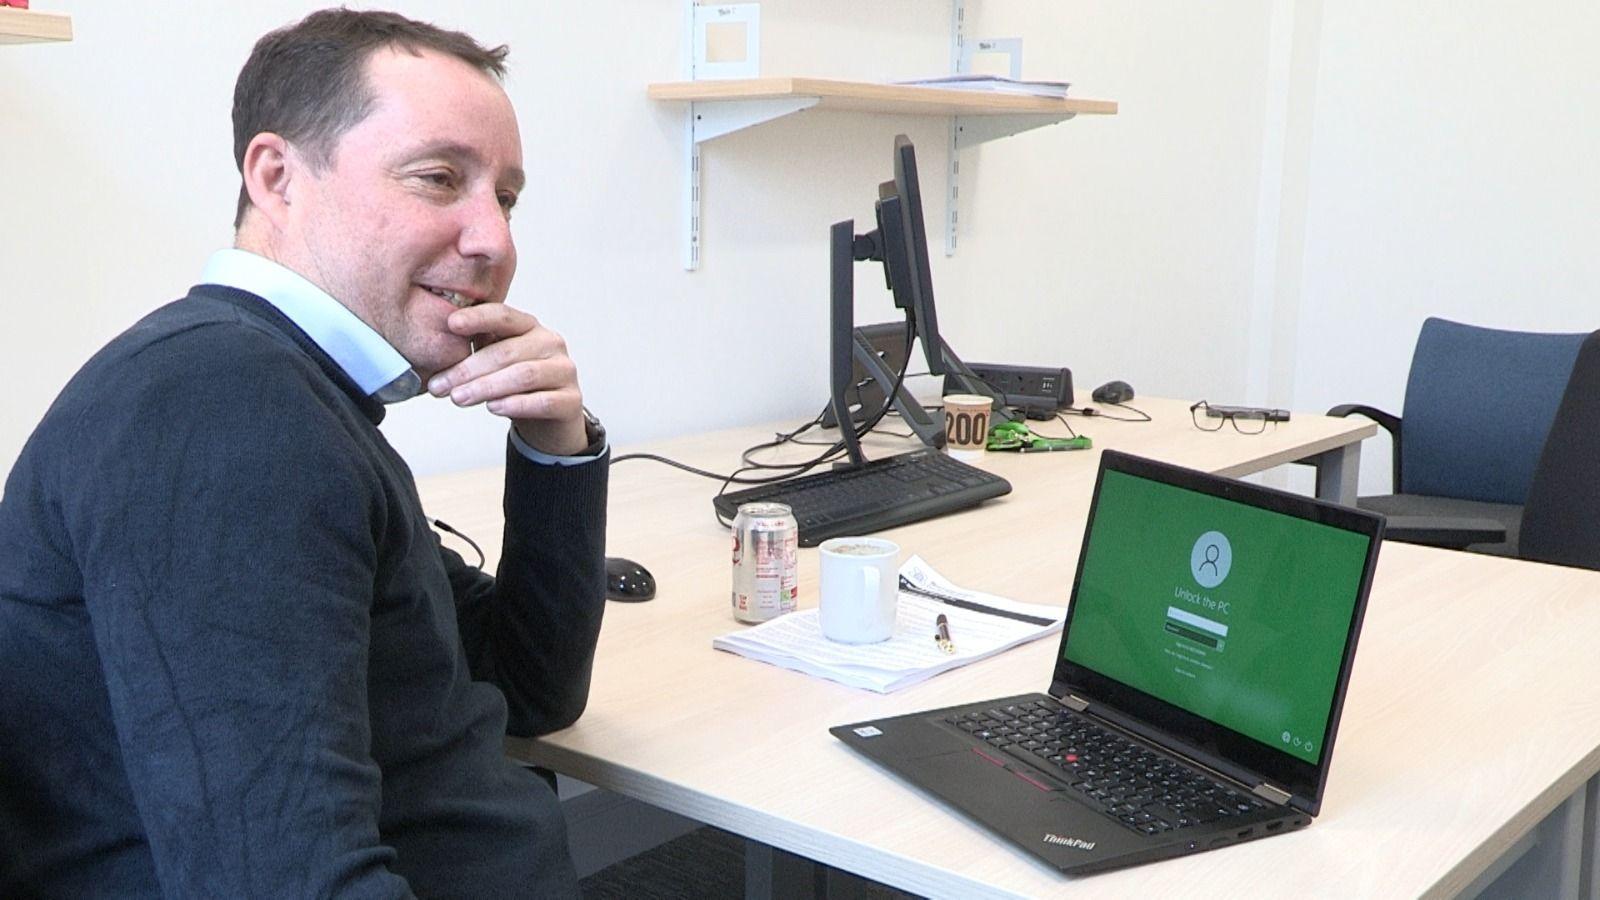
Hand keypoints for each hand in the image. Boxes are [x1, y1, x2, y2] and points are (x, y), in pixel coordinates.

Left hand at [426, 304, 587, 455]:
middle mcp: (550, 343)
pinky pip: (543, 401)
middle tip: (441, 385)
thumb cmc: (516, 386)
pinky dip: (515, 404)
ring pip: (524, 375)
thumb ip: (474, 350)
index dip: (478, 318)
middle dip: (469, 369)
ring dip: (486, 387)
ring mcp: (564, 371)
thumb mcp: (494, 362)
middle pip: (507, 352)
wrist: (550, 420)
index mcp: (529, 327)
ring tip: (459, 398)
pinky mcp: (571, 400)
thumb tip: (434, 350)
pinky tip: (493, 408)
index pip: (504, 315)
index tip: (451, 323)